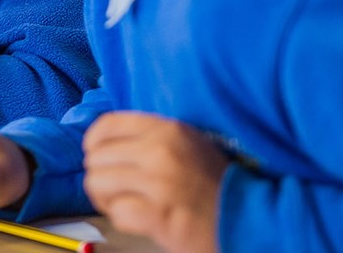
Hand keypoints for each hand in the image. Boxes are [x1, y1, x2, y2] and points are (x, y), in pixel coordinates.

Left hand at [83, 112, 227, 252]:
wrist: (249, 216)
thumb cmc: (216, 182)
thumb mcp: (188, 143)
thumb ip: (151, 138)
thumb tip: (105, 143)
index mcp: (167, 129)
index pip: (107, 125)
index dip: (93, 142)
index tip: (95, 155)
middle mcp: (160, 151)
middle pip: (96, 157)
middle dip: (99, 174)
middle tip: (115, 187)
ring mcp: (159, 183)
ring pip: (98, 183)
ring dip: (106, 197)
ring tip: (123, 202)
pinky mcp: (159, 215)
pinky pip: (117, 212)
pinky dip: (121, 217)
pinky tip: (137, 218)